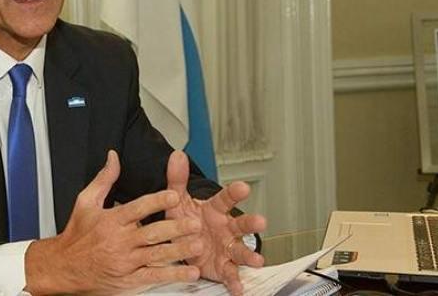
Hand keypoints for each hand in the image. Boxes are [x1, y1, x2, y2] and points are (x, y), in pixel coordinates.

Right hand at [24, 150, 203, 294]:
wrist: (64, 266)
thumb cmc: (77, 234)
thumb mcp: (86, 201)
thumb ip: (104, 179)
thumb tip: (113, 157)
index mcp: (111, 220)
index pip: (137, 208)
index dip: (156, 201)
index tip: (173, 195)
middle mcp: (119, 240)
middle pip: (151, 233)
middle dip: (175, 228)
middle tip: (194, 223)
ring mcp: (125, 261)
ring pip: (156, 255)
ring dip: (179, 250)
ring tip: (198, 245)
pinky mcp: (128, 279)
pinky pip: (153, 276)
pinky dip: (172, 274)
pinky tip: (189, 272)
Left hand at [164, 151, 266, 295]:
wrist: (184, 243)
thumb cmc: (186, 220)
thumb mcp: (177, 200)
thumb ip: (177, 179)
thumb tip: (176, 155)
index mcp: (215, 210)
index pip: (226, 199)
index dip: (234, 193)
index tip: (243, 187)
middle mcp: (225, 229)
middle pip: (241, 225)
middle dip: (250, 223)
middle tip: (261, 221)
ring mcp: (226, 248)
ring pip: (240, 251)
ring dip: (249, 255)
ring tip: (257, 260)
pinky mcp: (222, 267)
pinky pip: (230, 275)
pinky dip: (235, 283)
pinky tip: (239, 289)